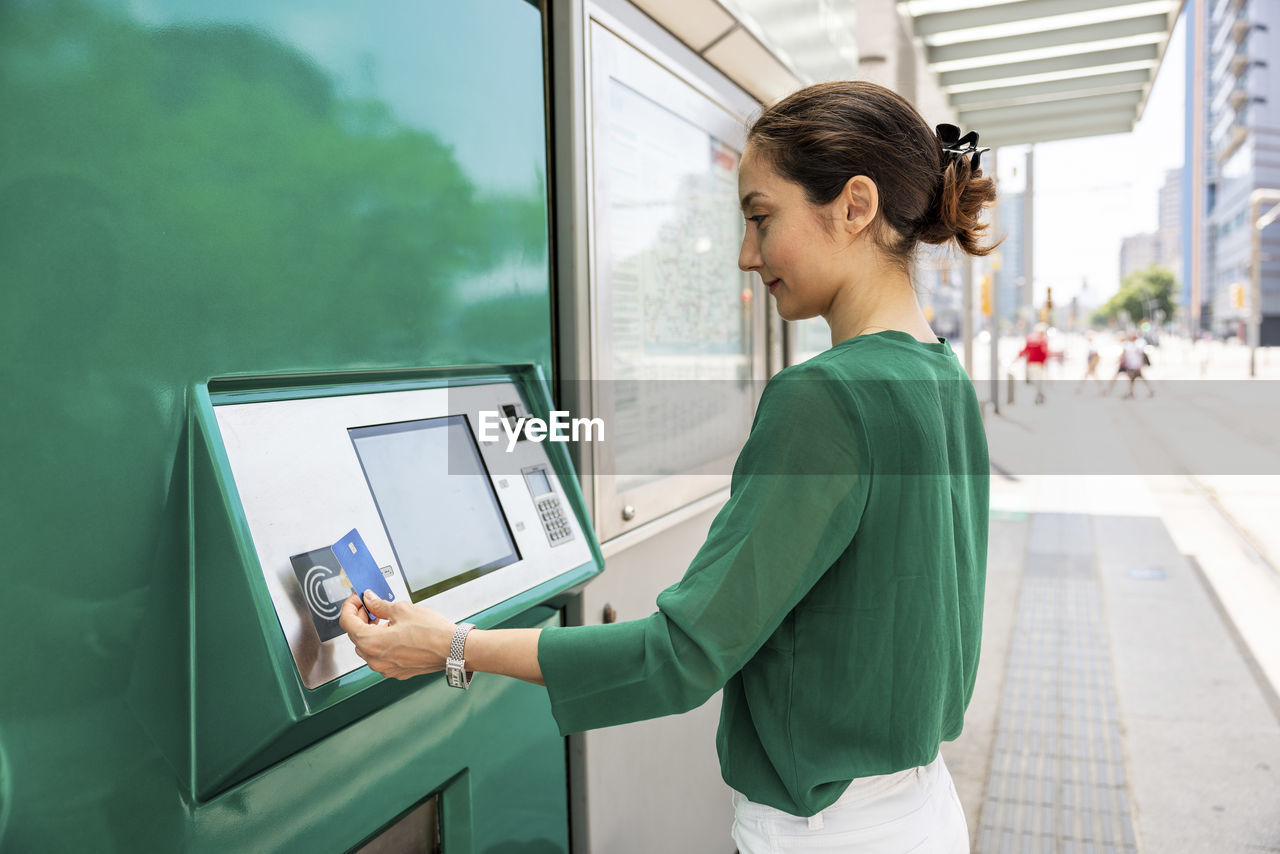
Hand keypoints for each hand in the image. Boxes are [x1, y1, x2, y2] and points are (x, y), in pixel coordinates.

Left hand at [338, 590, 456, 680]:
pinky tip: (395, 633)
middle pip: (356, 636)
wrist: (453, 649)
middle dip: (361, 618)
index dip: (350, 606)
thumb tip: (370, 599)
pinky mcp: (397, 672)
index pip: (347, 622)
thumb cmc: (432, 632)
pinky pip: (381, 657)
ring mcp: (385, 668)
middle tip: (371, 606)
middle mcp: (375, 659)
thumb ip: (380, 605)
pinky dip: (382, 644)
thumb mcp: (402, 609)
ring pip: (368, 648)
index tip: (357, 599)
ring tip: (385, 620)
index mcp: (371, 642)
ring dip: (371, 632)